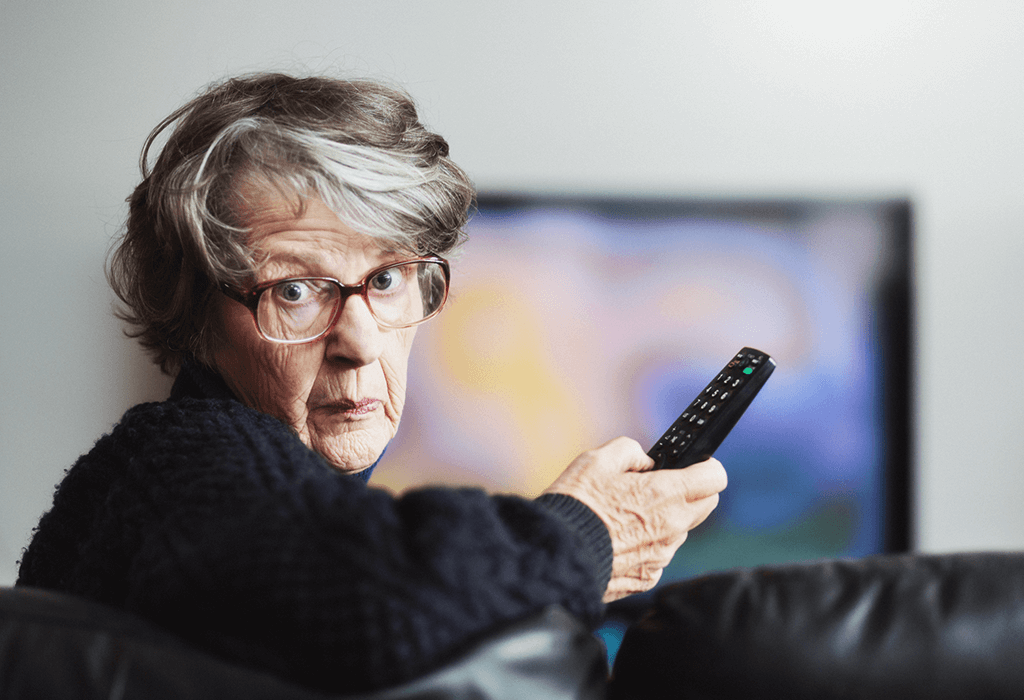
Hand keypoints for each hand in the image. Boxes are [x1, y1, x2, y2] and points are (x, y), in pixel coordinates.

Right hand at [543, 437, 726, 601]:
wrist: (556, 553)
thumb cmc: (576, 504)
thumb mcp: (598, 459)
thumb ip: (631, 451)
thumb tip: (645, 460)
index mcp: (666, 494)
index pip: (715, 478)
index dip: (706, 467)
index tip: (693, 466)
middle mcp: (672, 527)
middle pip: (706, 504)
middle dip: (692, 491)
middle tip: (662, 485)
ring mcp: (662, 555)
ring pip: (682, 531)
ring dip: (668, 519)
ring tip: (630, 514)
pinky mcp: (648, 577)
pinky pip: (659, 555)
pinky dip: (648, 544)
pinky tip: (620, 538)